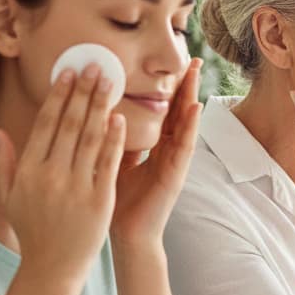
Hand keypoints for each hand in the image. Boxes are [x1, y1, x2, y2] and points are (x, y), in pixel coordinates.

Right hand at [0, 65, 125, 284]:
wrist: (53, 267)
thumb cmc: (33, 229)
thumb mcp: (10, 197)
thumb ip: (5, 163)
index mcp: (29, 171)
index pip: (46, 124)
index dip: (59, 96)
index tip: (68, 73)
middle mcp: (51, 175)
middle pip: (70, 125)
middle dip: (83, 92)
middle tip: (94, 66)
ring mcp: (76, 187)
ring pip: (91, 138)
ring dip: (100, 107)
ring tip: (110, 82)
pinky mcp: (100, 199)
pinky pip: (108, 162)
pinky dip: (115, 138)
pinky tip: (120, 117)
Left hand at [111, 59, 202, 250]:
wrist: (126, 236)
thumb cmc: (117, 203)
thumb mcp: (111, 163)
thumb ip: (110, 140)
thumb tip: (98, 114)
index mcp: (153, 147)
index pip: (162, 110)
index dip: (166, 87)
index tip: (168, 63)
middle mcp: (167, 150)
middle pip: (178, 110)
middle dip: (184, 84)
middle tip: (190, 57)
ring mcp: (175, 161)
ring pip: (186, 122)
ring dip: (192, 95)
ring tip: (196, 71)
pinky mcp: (177, 174)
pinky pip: (186, 145)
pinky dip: (192, 125)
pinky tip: (196, 106)